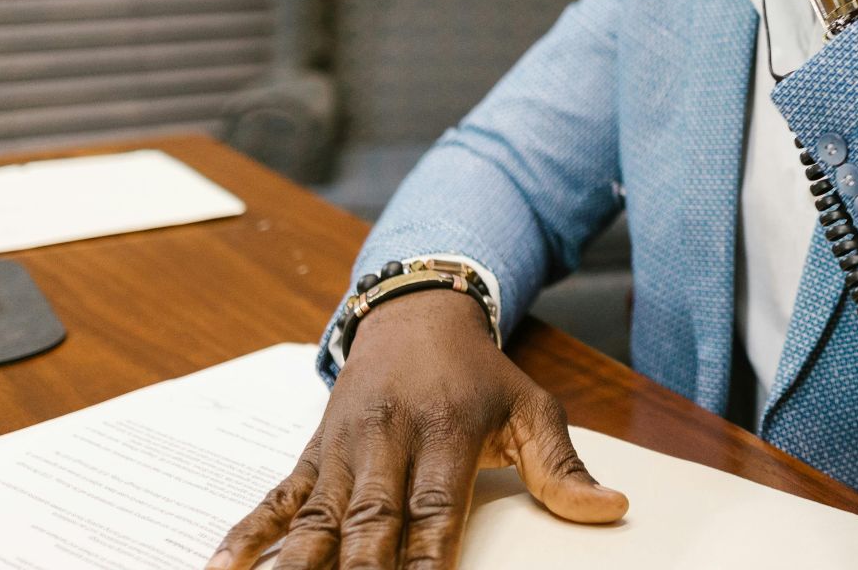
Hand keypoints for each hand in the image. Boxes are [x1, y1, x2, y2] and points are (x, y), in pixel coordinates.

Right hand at [207, 291, 626, 569]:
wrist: (415, 312)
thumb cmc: (478, 373)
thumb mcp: (531, 406)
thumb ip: (563, 467)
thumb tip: (611, 509)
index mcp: (444, 434)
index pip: (434, 514)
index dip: (426, 564)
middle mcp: (386, 442)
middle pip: (369, 525)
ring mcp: (341, 451)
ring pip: (316, 520)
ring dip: (296, 566)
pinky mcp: (310, 456)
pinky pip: (273, 501)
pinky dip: (246, 538)